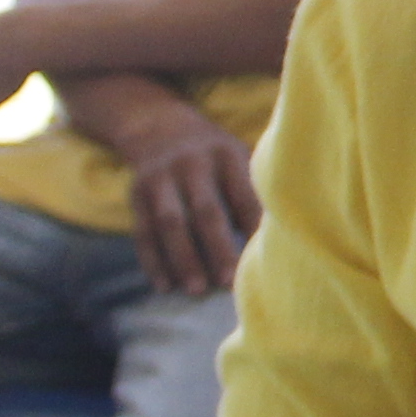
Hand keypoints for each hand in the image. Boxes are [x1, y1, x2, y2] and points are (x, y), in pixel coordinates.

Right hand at [116, 106, 262, 295]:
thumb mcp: (237, 157)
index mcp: (226, 154)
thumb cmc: (216, 156)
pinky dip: (152, 260)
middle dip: (217, 248)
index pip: (242, 194)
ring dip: (182, 259)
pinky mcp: (137, 192)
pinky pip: (142, 230)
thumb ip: (253, 190)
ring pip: (170, 222)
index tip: (266, 259)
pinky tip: (164, 285)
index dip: (253, 227)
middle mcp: (191, 163)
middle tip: (227, 282)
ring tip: (196, 290)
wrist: (159, 126)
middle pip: (205, 210)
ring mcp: (160, 177)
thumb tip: (278, 241)